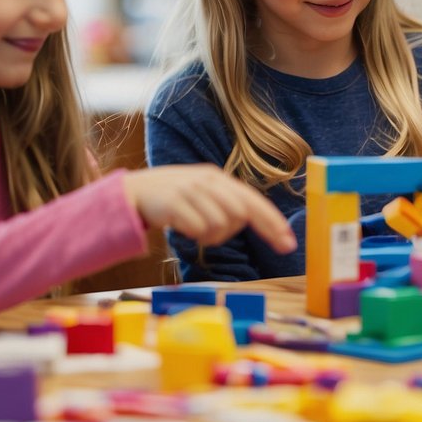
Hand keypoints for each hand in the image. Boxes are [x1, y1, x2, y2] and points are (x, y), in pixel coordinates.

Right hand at [123, 165, 295, 251]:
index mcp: (218, 178)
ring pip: (220, 225)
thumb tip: (250, 220)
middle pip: (240, 215)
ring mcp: (190, 190)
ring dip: (209, 236)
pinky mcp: (174, 203)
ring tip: (192, 227)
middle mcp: (207, 180)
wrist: (133, 192)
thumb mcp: (202, 193)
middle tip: (208, 232)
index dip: (273, 223)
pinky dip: (194, 235)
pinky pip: (198, 230)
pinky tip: (182, 227)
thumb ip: (227, 202)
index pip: (255, 201)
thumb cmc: (173, 198)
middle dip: (229, 231)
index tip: (288, 244)